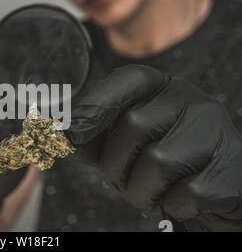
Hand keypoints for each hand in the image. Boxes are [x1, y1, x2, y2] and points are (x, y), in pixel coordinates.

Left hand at [67, 65, 241, 230]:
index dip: (96, 105)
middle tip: (121, 182)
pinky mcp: (231, 168)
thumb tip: (61, 136)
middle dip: (116, 165)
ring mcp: (217, 132)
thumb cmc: (163, 166)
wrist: (215, 191)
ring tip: (149, 194)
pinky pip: (186, 192)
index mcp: (164, 90)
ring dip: (140, 191)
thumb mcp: (126, 147)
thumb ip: (96, 139)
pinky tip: (176, 201)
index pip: (128, 80)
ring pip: (157, 161)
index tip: (71, 133)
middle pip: (134, 125)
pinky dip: (170, 205)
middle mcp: (193, 101)